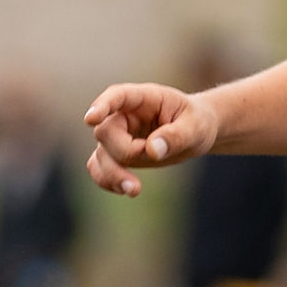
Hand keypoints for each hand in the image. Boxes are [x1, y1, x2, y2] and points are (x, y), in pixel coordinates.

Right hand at [84, 82, 220, 196]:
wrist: (195, 133)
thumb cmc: (196, 122)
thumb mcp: (195, 127)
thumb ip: (175, 136)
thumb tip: (151, 151)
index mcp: (143, 98)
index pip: (116, 96)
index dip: (102, 106)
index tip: (90, 120)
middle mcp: (124, 115)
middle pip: (106, 132)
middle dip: (125, 151)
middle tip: (155, 155)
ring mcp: (118, 135)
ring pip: (100, 155)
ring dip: (112, 174)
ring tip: (135, 190)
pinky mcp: (117, 155)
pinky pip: (99, 168)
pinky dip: (107, 181)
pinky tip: (126, 190)